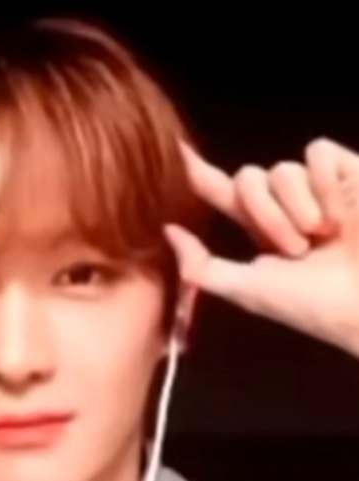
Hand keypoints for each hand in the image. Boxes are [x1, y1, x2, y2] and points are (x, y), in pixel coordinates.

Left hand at [165, 138, 358, 356]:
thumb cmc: (312, 305)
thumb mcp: (246, 290)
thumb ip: (201, 265)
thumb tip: (167, 231)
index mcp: (261, 227)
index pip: (221, 192)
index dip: (196, 171)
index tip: (173, 148)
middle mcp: (286, 203)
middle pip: (246, 179)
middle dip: (264, 216)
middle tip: (296, 250)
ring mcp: (317, 186)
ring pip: (280, 170)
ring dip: (296, 209)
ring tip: (323, 239)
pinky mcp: (347, 170)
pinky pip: (316, 152)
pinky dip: (324, 184)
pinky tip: (344, 215)